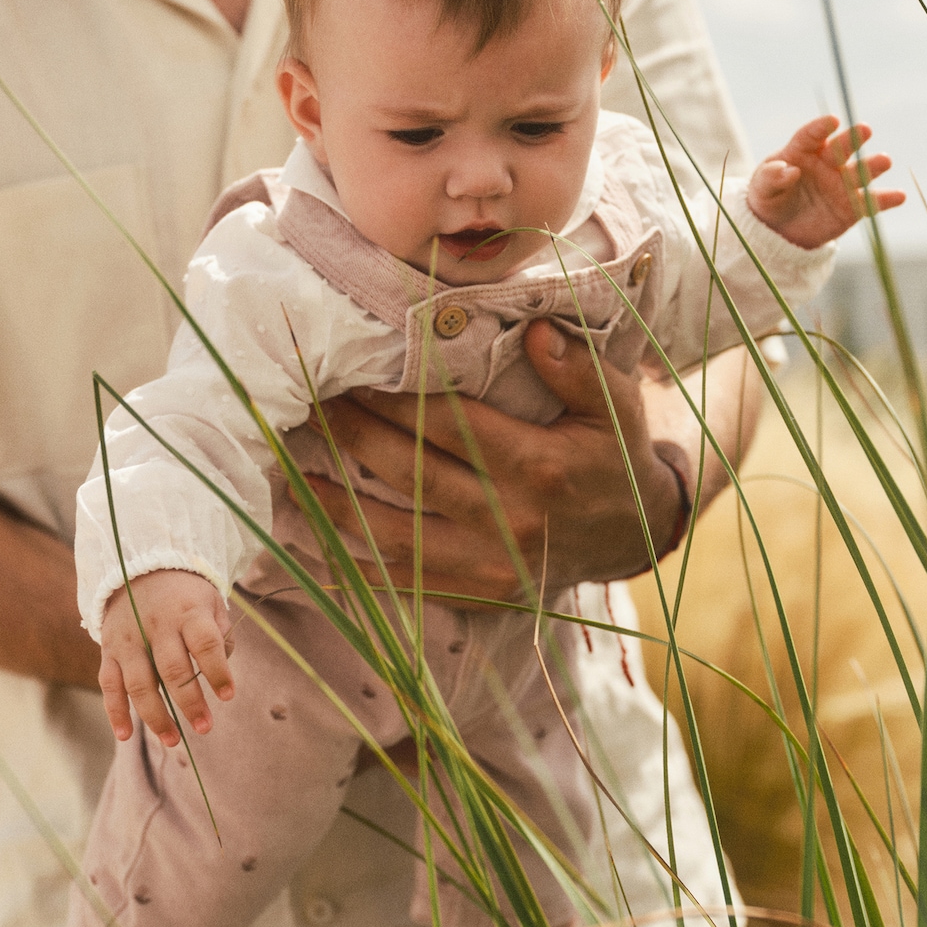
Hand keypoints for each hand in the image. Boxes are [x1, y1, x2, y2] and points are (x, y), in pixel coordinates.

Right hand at [98, 571, 234, 745]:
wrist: (141, 571)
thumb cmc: (186, 597)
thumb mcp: (211, 604)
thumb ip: (220, 636)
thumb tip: (220, 672)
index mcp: (188, 613)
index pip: (205, 644)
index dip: (217, 671)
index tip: (228, 696)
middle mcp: (155, 626)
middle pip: (172, 669)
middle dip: (189, 702)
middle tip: (204, 727)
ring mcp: (129, 640)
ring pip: (139, 683)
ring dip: (155, 716)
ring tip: (173, 740)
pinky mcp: (109, 651)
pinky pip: (109, 685)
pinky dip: (115, 711)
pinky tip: (125, 734)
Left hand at [303, 319, 686, 600]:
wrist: (635, 539)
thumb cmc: (616, 458)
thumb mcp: (617, 406)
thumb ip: (577, 368)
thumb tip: (533, 330)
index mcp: (541, 467)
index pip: (450, 426)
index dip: (394, 399)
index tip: (349, 370)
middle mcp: (510, 522)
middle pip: (412, 475)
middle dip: (352, 436)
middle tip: (306, 403)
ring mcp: (489, 567)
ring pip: (396, 536)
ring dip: (336, 504)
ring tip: (290, 469)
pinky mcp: (477, 596)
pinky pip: (405, 585)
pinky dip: (356, 567)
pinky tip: (314, 543)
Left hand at [747, 115, 903, 249]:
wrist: (777, 230)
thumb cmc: (769, 198)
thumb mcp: (761, 189)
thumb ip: (771, 177)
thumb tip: (788, 171)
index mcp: (803, 151)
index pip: (811, 135)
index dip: (820, 127)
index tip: (831, 122)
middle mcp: (828, 162)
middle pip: (842, 147)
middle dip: (853, 138)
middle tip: (864, 130)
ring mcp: (842, 183)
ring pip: (860, 171)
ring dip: (873, 165)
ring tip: (884, 161)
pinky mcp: (852, 206)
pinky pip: (871, 202)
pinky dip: (886, 199)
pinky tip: (899, 196)